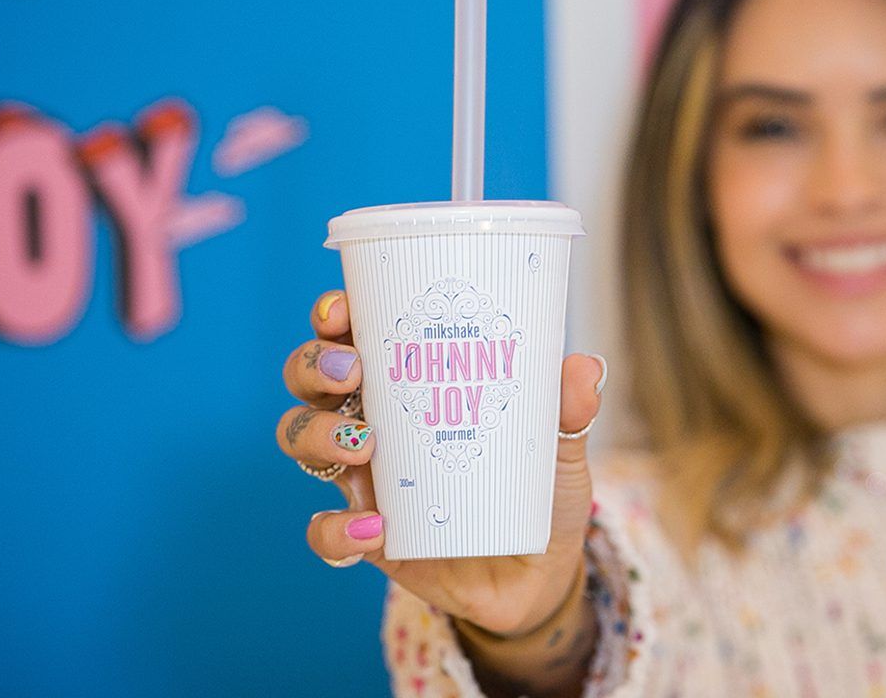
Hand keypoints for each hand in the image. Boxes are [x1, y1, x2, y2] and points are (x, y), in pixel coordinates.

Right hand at [276, 289, 604, 636]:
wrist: (536, 574)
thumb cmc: (537, 491)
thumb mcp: (556, 447)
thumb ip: (567, 409)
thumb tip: (585, 366)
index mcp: (408, 384)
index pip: (354, 334)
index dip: (334, 315)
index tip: (343, 310)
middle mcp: (373, 422)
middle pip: (310, 378)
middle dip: (315, 365)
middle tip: (352, 371)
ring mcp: (363, 479)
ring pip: (300, 439)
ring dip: (317, 433)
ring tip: (365, 445)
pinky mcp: (365, 537)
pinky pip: (325, 532)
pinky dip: (337, 530)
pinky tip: (375, 530)